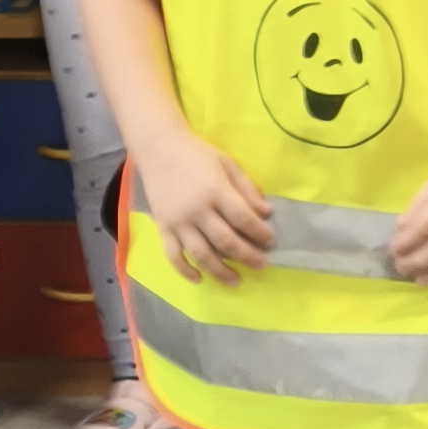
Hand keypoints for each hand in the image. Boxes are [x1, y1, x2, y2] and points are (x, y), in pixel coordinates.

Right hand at [144, 128, 272, 283]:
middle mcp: (197, 210)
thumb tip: (265, 213)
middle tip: (262, 265)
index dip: (259, 233)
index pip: (243, 219)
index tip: (270, 242)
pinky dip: (184, 270)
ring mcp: (178, 222)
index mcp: (215, 190)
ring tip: (236, 281)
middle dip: (247, 256)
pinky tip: (198, 279)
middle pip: (226, 241)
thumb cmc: (196, 154)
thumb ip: (246, 188)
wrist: (158, 147)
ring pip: (202, 254)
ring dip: (220, 271)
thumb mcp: (227, 163)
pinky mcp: (163, 227)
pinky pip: (173, 255)